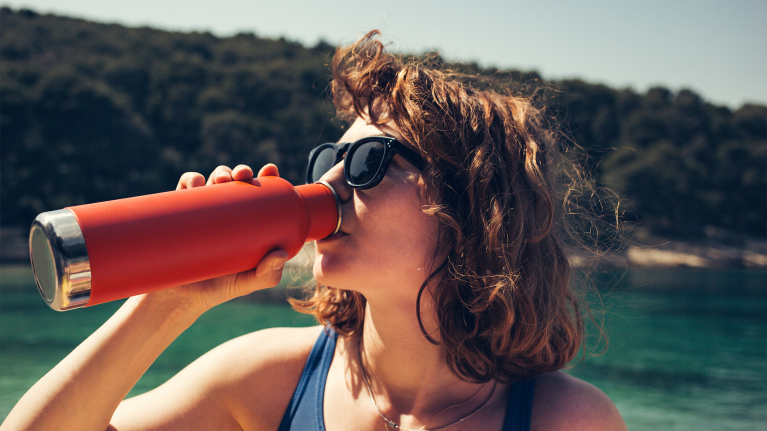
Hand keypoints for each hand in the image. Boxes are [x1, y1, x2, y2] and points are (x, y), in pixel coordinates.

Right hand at [161, 164, 287, 311]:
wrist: (180, 298)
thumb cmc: (219, 288)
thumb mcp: (247, 283)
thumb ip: (268, 274)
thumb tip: (280, 255)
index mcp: (247, 220)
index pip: (259, 192)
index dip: (266, 176)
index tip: (270, 170)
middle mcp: (226, 212)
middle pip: (236, 181)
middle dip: (241, 171)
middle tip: (243, 176)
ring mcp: (203, 212)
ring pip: (213, 181)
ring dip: (220, 172)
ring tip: (222, 180)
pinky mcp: (180, 214)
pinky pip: (184, 190)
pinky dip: (191, 180)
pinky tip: (196, 183)